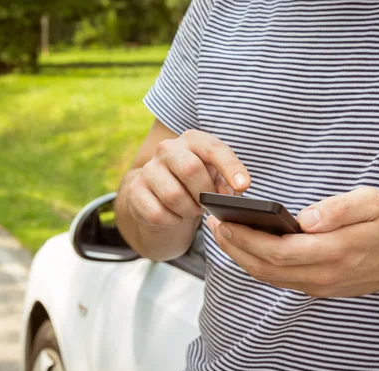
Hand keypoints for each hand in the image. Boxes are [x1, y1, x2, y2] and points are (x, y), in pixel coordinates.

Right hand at [127, 129, 250, 228]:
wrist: (158, 196)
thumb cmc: (194, 184)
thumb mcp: (214, 177)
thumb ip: (228, 182)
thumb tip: (232, 193)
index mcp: (192, 140)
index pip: (213, 148)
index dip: (230, 167)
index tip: (243, 186)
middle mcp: (167, 149)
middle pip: (190, 169)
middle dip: (204, 193)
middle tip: (207, 204)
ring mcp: (148, 169)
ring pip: (173, 195)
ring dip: (189, 210)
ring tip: (192, 210)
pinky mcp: (135, 190)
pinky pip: (158, 213)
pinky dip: (172, 221)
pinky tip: (175, 216)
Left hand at [207, 187, 378, 297]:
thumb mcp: (372, 203)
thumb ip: (339, 209)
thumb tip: (305, 218)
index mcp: (335, 251)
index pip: (279, 250)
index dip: (246, 238)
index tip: (224, 221)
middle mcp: (322, 274)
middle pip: (265, 267)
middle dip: (234, 245)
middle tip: (213, 223)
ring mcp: (317, 285)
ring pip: (267, 277)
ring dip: (239, 256)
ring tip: (221, 232)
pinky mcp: (315, 288)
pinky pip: (276, 279)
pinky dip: (254, 263)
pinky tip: (242, 245)